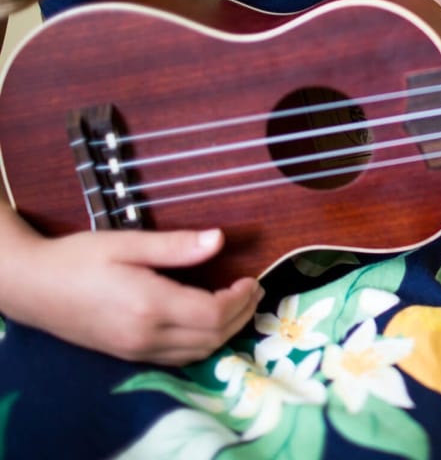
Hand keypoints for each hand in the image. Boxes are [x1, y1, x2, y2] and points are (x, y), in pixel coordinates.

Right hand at [1, 221, 261, 365]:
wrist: (32, 287)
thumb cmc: (78, 258)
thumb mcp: (128, 243)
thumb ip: (177, 246)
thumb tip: (220, 239)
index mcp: (150, 306)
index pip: (214, 314)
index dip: (240, 299)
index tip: (252, 280)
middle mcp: (147, 336)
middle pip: (212, 337)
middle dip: (240, 315)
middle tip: (254, 291)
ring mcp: (137, 350)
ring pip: (198, 352)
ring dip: (226, 332)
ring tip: (239, 305)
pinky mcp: (129, 355)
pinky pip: (179, 357)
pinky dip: (203, 342)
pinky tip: (209, 322)